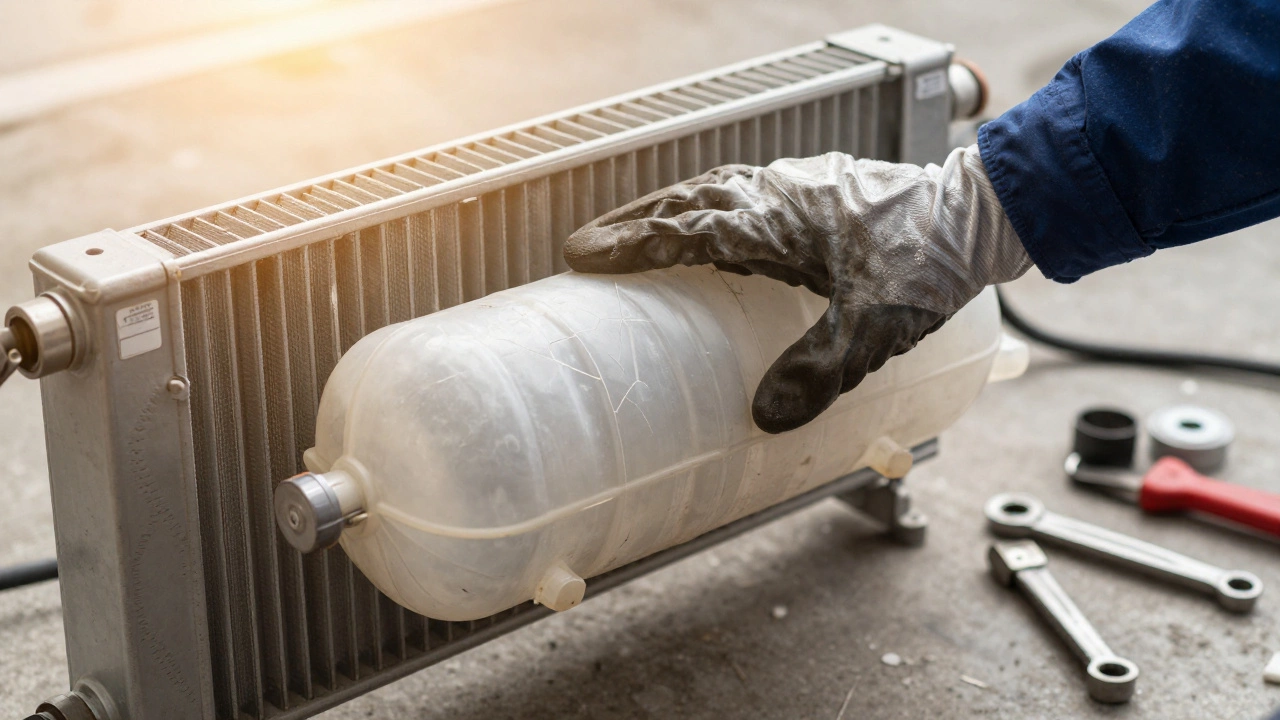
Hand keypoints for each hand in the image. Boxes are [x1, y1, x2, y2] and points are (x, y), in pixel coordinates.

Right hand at [563, 145, 1030, 433]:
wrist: (981, 216)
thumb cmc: (929, 263)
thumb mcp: (872, 331)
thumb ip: (818, 374)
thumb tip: (764, 418)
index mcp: (777, 221)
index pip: (685, 229)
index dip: (631, 243)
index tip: (584, 255)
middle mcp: (779, 193)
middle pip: (686, 200)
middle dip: (632, 222)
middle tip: (589, 245)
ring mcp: (798, 184)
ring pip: (713, 189)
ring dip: (668, 209)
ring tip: (637, 233)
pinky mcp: (818, 187)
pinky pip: (744, 188)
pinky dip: (709, 204)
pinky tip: (712, 227)